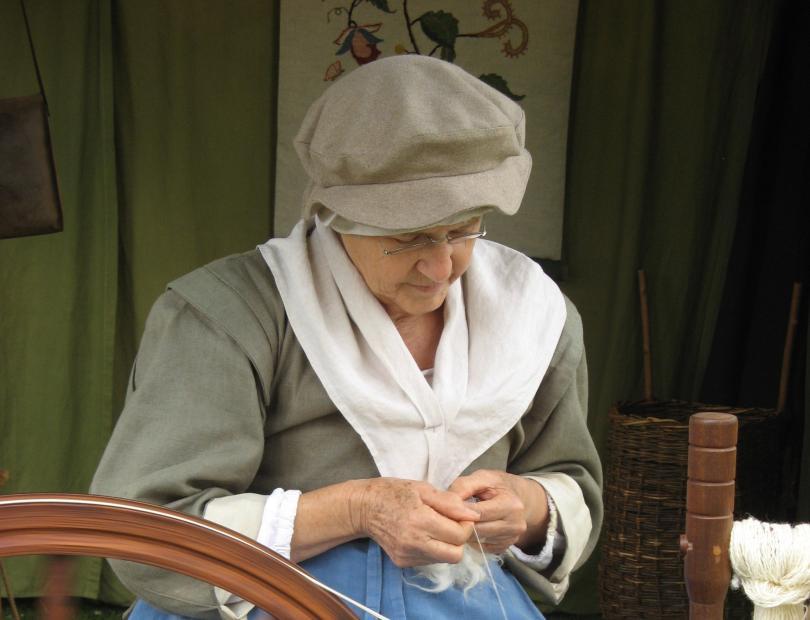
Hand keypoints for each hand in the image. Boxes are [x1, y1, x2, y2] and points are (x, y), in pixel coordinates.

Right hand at [352, 478, 480, 566]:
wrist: (363, 508)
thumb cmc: (393, 492)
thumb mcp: (423, 489)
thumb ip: (450, 503)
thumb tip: (474, 515)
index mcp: (420, 521)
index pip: (459, 535)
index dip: (465, 525)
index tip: (460, 515)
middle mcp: (414, 543)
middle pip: (455, 555)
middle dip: (459, 540)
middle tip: (451, 523)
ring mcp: (407, 556)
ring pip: (443, 559)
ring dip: (446, 545)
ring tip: (434, 527)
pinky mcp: (402, 562)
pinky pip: (429, 560)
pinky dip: (433, 549)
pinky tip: (422, 534)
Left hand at [448, 469, 548, 553]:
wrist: (521, 497)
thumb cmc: (498, 485)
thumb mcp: (483, 477)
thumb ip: (464, 486)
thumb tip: (446, 501)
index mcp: (511, 504)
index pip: (478, 513)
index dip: (459, 510)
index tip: (445, 506)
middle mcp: (515, 525)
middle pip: (477, 530)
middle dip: (460, 523)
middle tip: (448, 515)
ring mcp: (511, 539)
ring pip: (477, 540)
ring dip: (465, 532)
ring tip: (459, 520)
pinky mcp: (505, 547)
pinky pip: (481, 547)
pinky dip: (472, 539)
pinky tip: (470, 528)